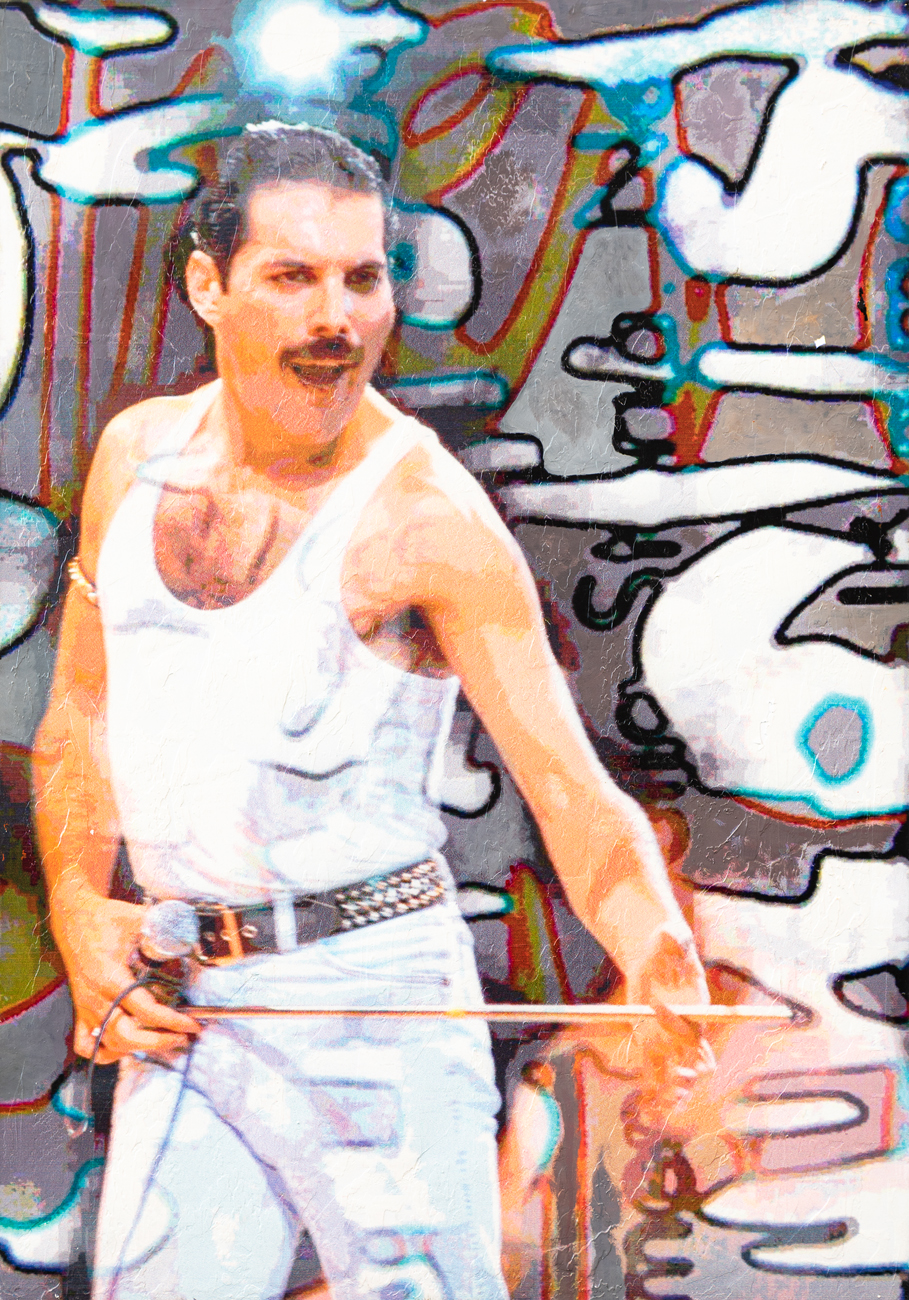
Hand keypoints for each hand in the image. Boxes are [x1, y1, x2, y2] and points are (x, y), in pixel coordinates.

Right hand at [50, 891, 200, 1064]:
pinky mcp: (80, 1011)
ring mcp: (86, 1008)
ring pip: (108, 1045)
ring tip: (164, 1040)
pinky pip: (86, 1045)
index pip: (145, 1010)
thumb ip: (166, 929)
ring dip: (138, 1049)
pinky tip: (127, 1046)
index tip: (192, 1024)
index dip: (172, 1021)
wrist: (74, 919)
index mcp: (111, 977)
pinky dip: (107, 1052)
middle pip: (126, 1036)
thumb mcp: (139, 918)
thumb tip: (193, 937)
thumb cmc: (106, 918)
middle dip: (159, 1041)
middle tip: (184, 1036)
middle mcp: (95, 998)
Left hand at [620, 930, 715, 1140]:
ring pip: (673, 1075)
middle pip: (694, 1064)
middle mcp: (687, 1031)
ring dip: (666, 1094)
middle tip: (667, 1078)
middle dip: (683, 1077)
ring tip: (654, 1111)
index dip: (678, 1024)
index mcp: (698, 1009)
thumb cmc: (667, 945)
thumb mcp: (671, 937)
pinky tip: (645, 1107)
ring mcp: (668, 1040)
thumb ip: (675, 939)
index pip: (696, 1028)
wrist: (653, 958)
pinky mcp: (649, 1044)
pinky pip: (652, 1072)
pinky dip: (650, 1089)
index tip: (655, 1006)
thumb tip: (673, 934)